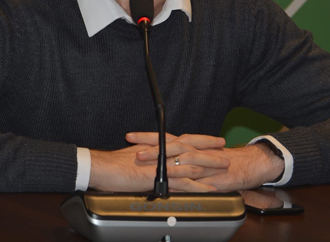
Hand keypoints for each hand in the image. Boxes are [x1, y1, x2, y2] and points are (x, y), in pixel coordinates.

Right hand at [88, 133, 229, 192]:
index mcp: (158, 144)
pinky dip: (198, 186)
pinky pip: (184, 182)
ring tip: (224, 170)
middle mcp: (163, 151)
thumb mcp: (136, 153)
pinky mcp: (160, 177)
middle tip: (226, 153)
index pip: (185, 139)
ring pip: (192, 163)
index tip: (215, 141)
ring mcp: (162, 164)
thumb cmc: (114, 163)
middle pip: (193, 148)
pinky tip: (209, 190)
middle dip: (211, 151)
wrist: (103, 168)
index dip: (201, 140)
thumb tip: (158, 157)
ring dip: (210, 166)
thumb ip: (150, 154)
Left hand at [131, 134, 284, 190]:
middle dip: (152, 148)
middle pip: (170, 146)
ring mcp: (202, 163)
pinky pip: (195, 178)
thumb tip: (158, 159)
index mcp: (189, 145)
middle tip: (134, 150)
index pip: (165, 137)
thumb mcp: (198, 156)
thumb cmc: (222, 161)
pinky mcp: (210, 177)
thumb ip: (180, 158)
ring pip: (180, 160)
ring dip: (163, 162)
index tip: (130, 136)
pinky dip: (182, 179)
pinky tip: (171, 181)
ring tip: (147, 165)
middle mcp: (194, 151)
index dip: (147, 136)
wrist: (248, 164)